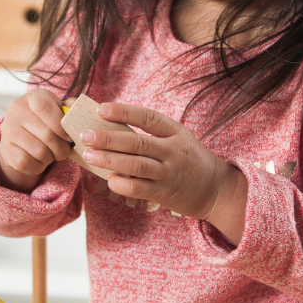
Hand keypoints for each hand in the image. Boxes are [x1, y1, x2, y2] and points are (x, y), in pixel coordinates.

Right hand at [0, 89, 74, 191]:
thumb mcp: (57, 109)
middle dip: (62, 147)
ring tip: (51, 153)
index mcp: (33, 97)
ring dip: (51, 157)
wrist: (19, 136)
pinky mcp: (6, 150)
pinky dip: (39, 166)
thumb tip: (75, 107)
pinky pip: (27, 163)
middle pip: (47, 134)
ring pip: (39, 152)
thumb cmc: (45, 121)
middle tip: (64, 149)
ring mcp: (9, 130)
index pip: (45, 107)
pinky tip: (40, 160)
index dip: (61, 124)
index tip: (69, 136)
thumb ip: (69, 108)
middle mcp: (17, 110)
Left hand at [79, 103, 247, 244]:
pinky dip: (121, 184)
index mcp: (175, 132)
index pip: (147, 117)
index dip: (124, 112)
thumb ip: (150, 134)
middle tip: (85, 135)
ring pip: (136, 165)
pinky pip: (139, 189)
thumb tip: (111, 127)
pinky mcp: (164, 193)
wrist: (216, 189)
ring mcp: (168, 172)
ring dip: (110, 160)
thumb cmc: (189, 159)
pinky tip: (108, 179)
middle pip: (137, 142)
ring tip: (89, 155)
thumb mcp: (177, 139)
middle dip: (108, 138)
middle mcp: (172, 151)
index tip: (101, 109)